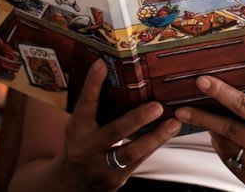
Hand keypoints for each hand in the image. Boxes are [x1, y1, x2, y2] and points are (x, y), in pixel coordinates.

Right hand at [57, 59, 180, 190]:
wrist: (71, 182)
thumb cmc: (81, 144)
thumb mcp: (79, 126)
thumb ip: (93, 108)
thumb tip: (109, 73)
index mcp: (77, 128)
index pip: (85, 103)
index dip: (92, 84)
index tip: (101, 64)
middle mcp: (87, 147)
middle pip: (114, 132)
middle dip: (136, 119)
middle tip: (156, 106)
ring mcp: (101, 166)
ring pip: (131, 152)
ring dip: (155, 138)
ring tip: (173, 123)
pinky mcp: (115, 179)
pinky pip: (138, 162)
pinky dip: (153, 148)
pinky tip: (167, 135)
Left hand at [175, 75, 244, 190]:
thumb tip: (226, 100)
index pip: (244, 105)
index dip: (220, 92)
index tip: (202, 82)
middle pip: (228, 128)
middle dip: (201, 117)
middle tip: (182, 110)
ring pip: (225, 146)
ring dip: (212, 134)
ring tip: (206, 124)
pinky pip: (229, 162)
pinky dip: (222, 150)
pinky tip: (221, 142)